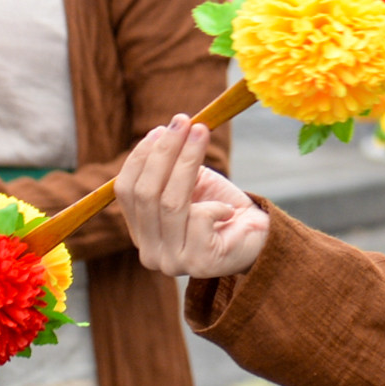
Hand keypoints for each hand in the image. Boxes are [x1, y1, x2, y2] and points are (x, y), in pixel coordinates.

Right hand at [114, 115, 268, 276]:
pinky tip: (229, 208)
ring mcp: (171, 262)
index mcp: (140, 232)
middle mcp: (149, 252)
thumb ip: (170, 166)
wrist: (258, 238)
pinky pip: (199, 220)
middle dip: (165, 152)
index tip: (161, 129)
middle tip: (184, 122)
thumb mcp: (190, 183)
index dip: (141, 157)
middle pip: (146, 193)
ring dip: (187, 161)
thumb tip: (162, 131)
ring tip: (203, 133)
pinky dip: (215, 205)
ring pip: (171, 203)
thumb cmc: (221, 206)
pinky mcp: (198, 263)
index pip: (126, 191)